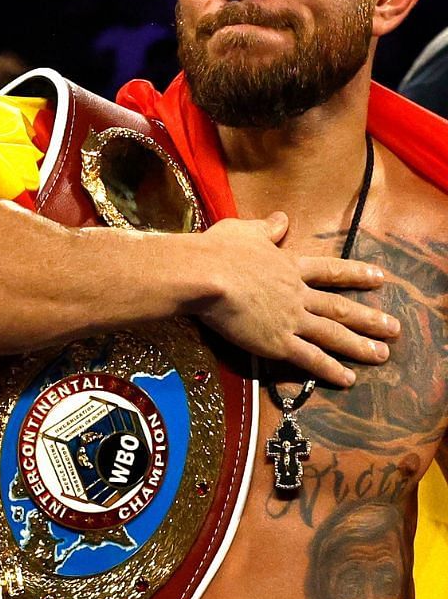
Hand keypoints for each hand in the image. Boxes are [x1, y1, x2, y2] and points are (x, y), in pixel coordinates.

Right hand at [194, 212, 397, 386]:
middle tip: (394, 328)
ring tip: (382, 355)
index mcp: (289, 266)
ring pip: (332, 334)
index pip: (329, 271)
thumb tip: (282, 219)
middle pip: (339, 307)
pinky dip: (329, 369)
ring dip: (359, 345)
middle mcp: (297, 294)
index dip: (355, 275)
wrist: (205, 275)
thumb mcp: (244, 230)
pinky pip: (308, 358)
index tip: (379, 278)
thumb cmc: (218, 250)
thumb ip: (266, 228)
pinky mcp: (276, 341)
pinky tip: (348, 379)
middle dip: (369, 318)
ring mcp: (290, 319)